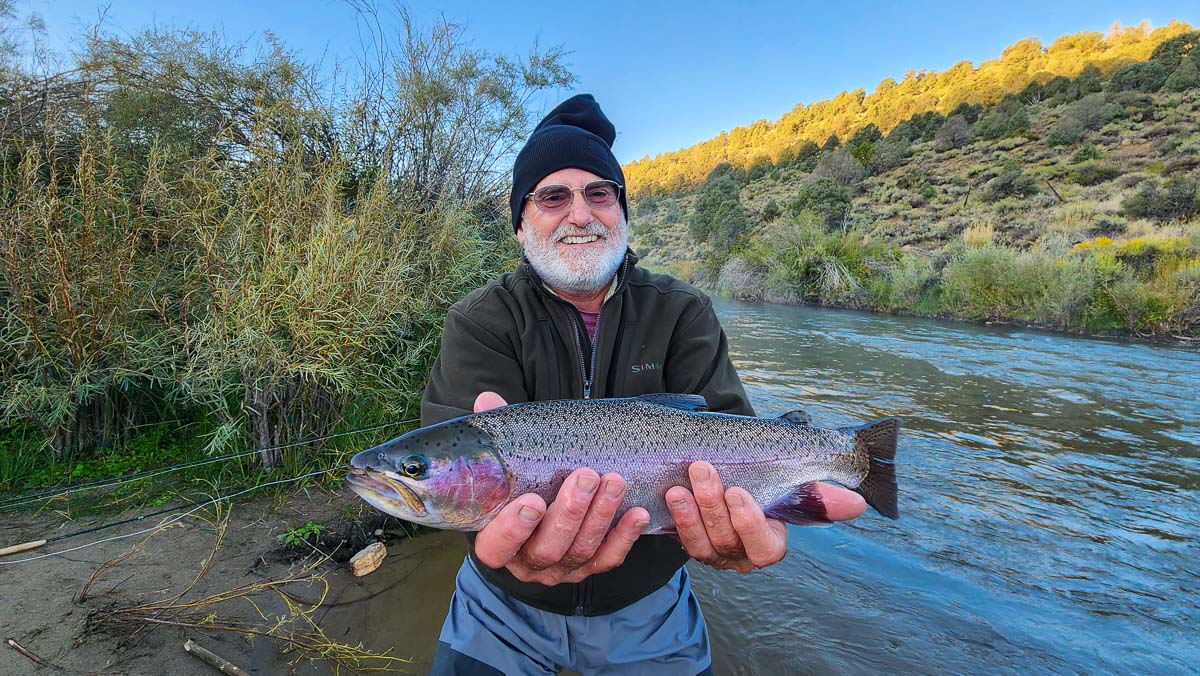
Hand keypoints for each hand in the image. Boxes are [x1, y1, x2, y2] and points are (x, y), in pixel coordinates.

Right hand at [470, 392, 649, 584]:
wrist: (545, 505)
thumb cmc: (521, 483)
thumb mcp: (506, 464)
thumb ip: (497, 437)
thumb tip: (487, 401)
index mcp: (497, 542)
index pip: (497, 547)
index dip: (512, 530)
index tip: (532, 501)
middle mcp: (528, 562)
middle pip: (547, 549)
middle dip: (569, 513)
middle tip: (585, 477)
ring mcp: (561, 569)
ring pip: (581, 551)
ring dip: (600, 517)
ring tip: (614, 482)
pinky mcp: (590, 567)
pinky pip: (608, 559)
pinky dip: (624, 537)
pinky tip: (637, 514)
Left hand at [665, 461, 865, 572]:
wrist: (729, 474)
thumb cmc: (766, 482)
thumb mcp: (792, 484)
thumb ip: (820, 496)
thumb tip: (857, 504)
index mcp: (768, 545)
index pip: (763, 547)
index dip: (750, 523)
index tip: (739, 494)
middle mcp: (739, 556)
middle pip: (725, 540)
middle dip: (712, 505)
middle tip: (702, 470)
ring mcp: (710, 552)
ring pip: (698, 542)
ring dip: (688, 513)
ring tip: (679, 485)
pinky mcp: (685, 541)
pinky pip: (676, 538)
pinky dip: (670, 519)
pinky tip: (664, 497)